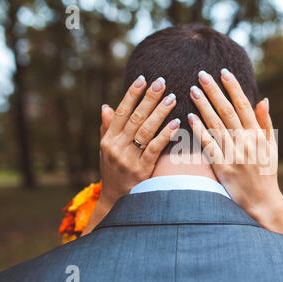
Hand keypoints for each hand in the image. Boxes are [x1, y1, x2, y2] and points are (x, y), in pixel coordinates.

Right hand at [82, 75, 179, 235]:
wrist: (117, 202)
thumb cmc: (114, 173)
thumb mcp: (106, 151)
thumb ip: (107, 129)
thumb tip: (106, 106)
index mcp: (108, 140)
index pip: (121, 112)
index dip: (132, 94)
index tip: (143, 79)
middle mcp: (117, 147)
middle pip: (135, 118)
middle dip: (149, 98)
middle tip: (161, 81)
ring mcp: (129, 159)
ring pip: (146, 130)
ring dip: (159, 112)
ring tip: (172, 97)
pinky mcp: (142, 170)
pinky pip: (155, 148)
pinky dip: (165, 134)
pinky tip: (176, 123)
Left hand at [187, 69, 282, 240]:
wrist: (261, 201)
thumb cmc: (266, 173)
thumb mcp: (271, 147)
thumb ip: (265, 123)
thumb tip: (263, 99)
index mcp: (257, 135)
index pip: (243, 105)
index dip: (233, 88)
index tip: (223, 72)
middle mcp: (245, 141)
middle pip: (227, 111)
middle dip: (214, 91)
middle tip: (201, 74)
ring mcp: (233, 154)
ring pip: (216, 124)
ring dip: (204, 105)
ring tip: (192, 89)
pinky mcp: (222, 167)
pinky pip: (208, 145)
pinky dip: (199, 130)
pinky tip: (189, 116)